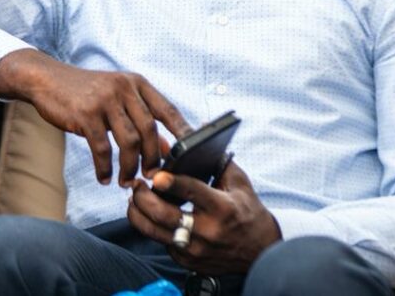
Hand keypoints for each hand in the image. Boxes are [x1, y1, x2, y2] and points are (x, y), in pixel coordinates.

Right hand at [0, 49, 190, 186]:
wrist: (47, 79)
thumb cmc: (86, 92)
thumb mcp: (117, 98)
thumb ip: (140, 119)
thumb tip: (166, 148)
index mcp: (136, 83)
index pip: (167, 110)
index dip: (182, 133)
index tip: (190, 156)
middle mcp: (124, 88)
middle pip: (150, 130)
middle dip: (153, 159)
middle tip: (152, 178)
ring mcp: (105, 99)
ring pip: (129, 141)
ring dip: (130, 167)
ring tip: (127, 182)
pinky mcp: (85, 114)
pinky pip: (101, 148)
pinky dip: (104, 167)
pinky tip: (104, 178)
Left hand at [127, 162, 281, 274]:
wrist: (260, 252)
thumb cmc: (249, 212)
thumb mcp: (239, 183)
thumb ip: (216, 160)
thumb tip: (199, 131)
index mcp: (222, 208)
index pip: (192, 192)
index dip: (172, 183)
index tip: (156, 176)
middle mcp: (207, 231)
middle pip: (163, 215)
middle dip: (142, 198)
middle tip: (136, 185)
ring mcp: (195, 250)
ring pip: (154, 232)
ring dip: (137, 213)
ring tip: (134, 199)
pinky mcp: (188, 262)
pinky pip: (162, 242)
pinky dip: (153, 227)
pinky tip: (150, 215)